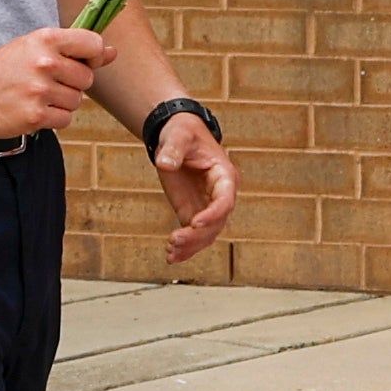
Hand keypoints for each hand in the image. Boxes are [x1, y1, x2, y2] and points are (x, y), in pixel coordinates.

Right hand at [0, 24, 109, 141]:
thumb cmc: (6, 67)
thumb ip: (76, 49)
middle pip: (87, 79)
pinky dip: (53, 118)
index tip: (82, 62)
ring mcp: (39, 90)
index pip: (93, 44)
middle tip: (47, 82)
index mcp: (46, 39)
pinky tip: (35, 108)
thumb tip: (111, 52)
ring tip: (38, 95)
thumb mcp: (37, 47)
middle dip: (72, 84)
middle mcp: (44, 63)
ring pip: (77, 101)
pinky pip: (65, 119)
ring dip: (62, 102)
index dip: (93, 56)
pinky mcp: (35, 115)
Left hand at [153, 110, 239, 265]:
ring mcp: (207, 206)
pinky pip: (193, 234)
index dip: (214, 213)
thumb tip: (165, 164)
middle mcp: (220, 195)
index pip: (225, 200)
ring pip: (206, 234)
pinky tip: (171, 257)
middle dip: (197, 236)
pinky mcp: (192, 212)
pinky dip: (184, 248)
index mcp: (224, 175)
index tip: (195, 222)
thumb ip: (173, 149)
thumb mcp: (178, 135)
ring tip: (170, 252)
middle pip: (216, 223)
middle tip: (174, 241)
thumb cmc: (183, 133)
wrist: (178, 136)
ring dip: (191, 246)